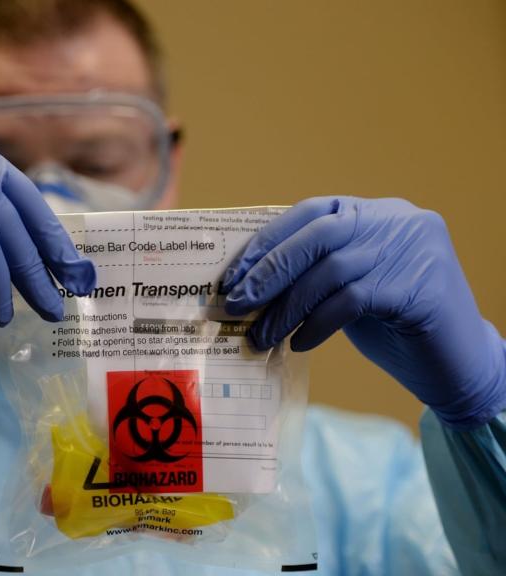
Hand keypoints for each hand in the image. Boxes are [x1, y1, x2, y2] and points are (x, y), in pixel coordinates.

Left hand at [222, 197, 505, 428]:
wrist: (458, 365)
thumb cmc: (393, 325)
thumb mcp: (348, 286)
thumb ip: (312, 273)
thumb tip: (249, 284)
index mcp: (373, 212)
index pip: (310, 213)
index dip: (267, 242)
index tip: (233, 274)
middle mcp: (395, 220)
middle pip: (318, 236)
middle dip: (270, 271)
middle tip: (235, 304)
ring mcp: (412, 250)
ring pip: (331, 271)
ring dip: (286, 308)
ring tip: (260, 336)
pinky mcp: (420, 287)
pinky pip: (352, 301)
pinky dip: (317, 324)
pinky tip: (300, 344)